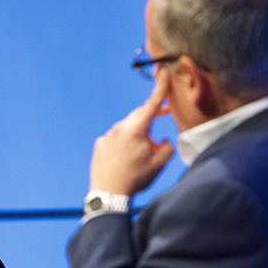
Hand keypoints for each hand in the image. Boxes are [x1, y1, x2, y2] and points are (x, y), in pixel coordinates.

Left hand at [90, 75, 174, 195]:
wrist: (108, 194)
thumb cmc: (135, 179)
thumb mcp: (159, 164)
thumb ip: (167, 147)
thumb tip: (164, 140)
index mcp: (137, 130)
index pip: (152, 104)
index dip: (160, 89)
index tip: (163, 73)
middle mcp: (120, 128)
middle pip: (140, 114)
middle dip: (153, 114)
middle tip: (165, 115)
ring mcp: (108, 135)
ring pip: (127, 126)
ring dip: (137, 132)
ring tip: (141, 153)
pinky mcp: (100, 143)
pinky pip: (115, 137)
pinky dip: (123, 141)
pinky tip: (125, 157)